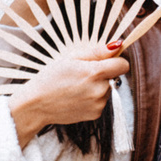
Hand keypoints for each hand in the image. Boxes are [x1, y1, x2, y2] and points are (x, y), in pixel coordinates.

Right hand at [9, 47, 128, 145]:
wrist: (37, 104)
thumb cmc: (50, 78)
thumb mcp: (71, 58)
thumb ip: (97, 52)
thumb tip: (117, 45)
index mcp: (95, 73)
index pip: (123, 65)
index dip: (115, 61)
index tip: (105, 61)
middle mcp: (100, 90)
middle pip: (114, 77)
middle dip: (103, 74)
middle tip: (81, 74)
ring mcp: (99, 104)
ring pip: (108, 89)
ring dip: (97, 86)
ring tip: (76, 87)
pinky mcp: (95, 114)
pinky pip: (101, 101)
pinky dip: (92, 98)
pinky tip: (76, 97)